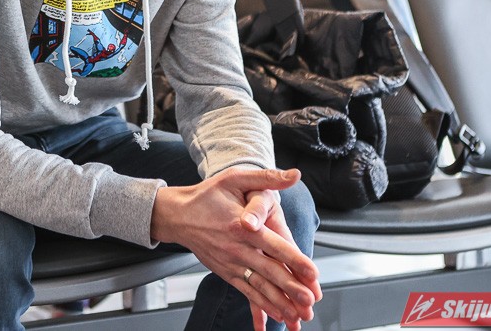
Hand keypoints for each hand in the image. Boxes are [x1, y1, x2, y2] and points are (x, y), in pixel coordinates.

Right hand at [151, 168, 320, 330]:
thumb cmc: (207, 195)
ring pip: (260, 287)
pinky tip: (277, 315)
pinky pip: (247, 291)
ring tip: (297, 316)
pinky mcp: (226, 272)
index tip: (312, 272)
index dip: (295, 260)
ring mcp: (230, 263)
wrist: (177, 215)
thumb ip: (267, 177)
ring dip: (280, 303)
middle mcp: (237, 248)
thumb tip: (294, 174)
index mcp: (242, 226)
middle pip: (269, 271)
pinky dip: (262, 305)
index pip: (274, 245)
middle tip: (309, 300)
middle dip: (291, 288)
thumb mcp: (235, 178)